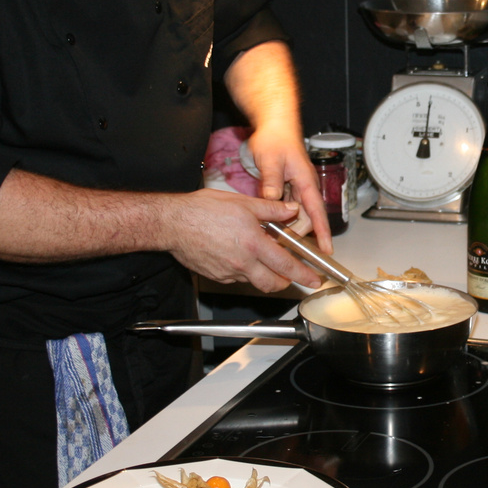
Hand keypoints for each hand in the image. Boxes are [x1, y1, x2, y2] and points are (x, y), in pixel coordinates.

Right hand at [160, 189, 323, 292]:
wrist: (173, 223)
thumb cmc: (202, 210)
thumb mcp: (243, 203)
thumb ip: (271, 209)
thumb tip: (291, 210)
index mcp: (253, 244)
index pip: (286, 266)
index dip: (303, 275)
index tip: (313, 280)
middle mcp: (242, 263)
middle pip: (273, 284)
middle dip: (286, 283)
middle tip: (292, 276)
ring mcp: (228, 272)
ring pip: (254, 281)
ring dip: (264, 274)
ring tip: (262, 258)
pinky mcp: (216, 276)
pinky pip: (237, 278)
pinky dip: (244, 271)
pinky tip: (239, 255)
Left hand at [248, 122, 332, 251]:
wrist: (274, 128)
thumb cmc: (276, 139)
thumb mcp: (270, 159)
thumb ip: (272, 180)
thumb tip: (272, 200)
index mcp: (306, 181)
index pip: (317, 211)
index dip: (323, 232)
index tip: (327, 249)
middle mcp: (305, 188)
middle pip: (306, 218)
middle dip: (297, 233)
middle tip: (278, 242)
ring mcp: (297, 189)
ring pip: (296, 215)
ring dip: (287, 225)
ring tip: (271, 234)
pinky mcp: (288, 189)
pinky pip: (287, 208)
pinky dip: (280, 217)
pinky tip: (268, 222)